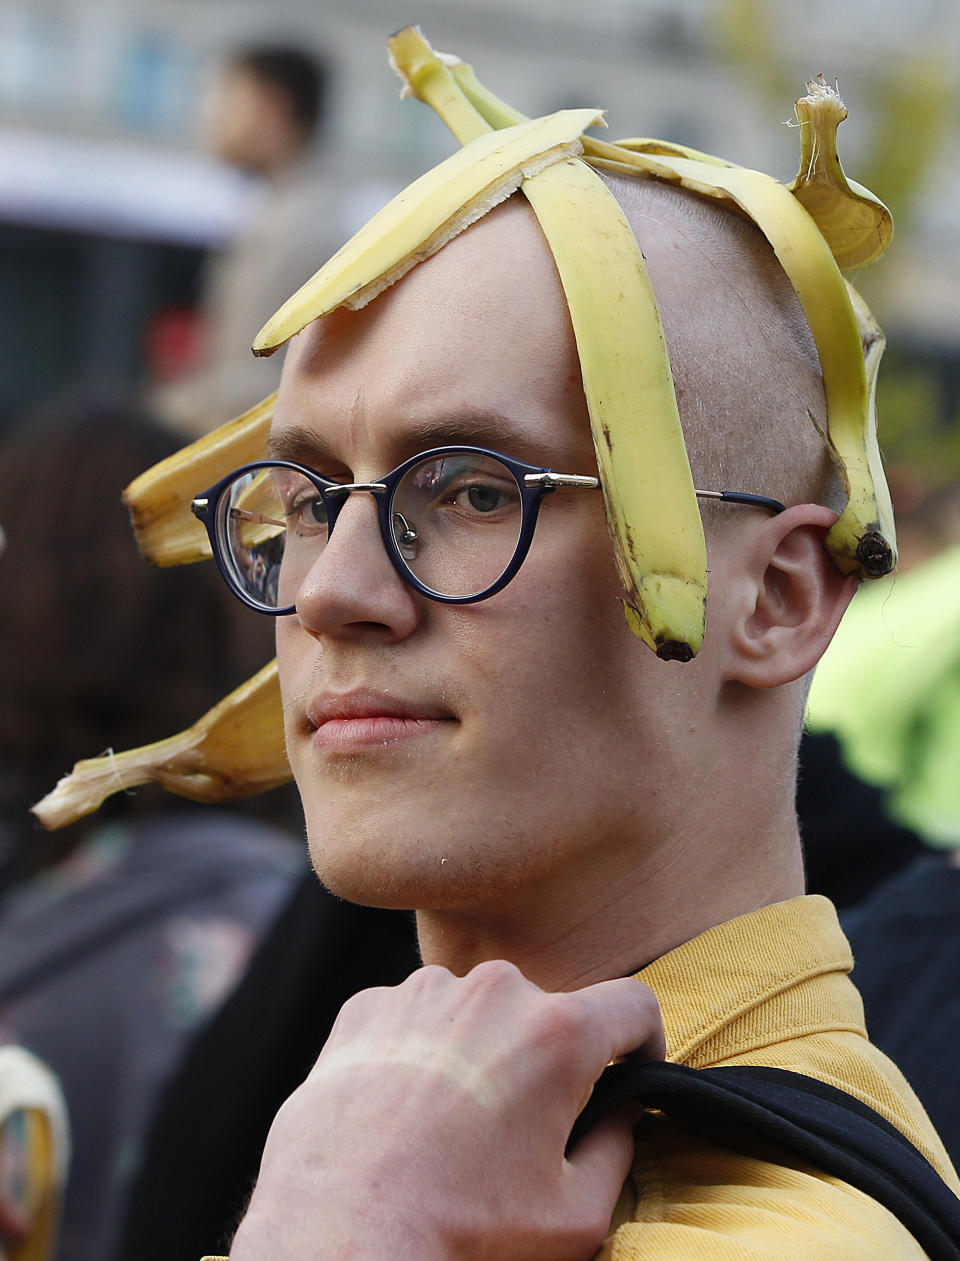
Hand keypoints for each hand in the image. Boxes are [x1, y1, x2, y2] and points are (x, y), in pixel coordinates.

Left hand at [230, 960, 663, 1260]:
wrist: (338, 1231)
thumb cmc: (459, 1230)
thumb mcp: (574, 1216)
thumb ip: (618, 1150)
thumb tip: (622, 1115)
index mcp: (557, 1032)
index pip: (633, 1005)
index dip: (643, 1043)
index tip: (628, 1074)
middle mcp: (493, 991)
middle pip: (546, 1011)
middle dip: (545, 1060)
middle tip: (518, 1129)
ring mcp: (423, 991)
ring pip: (476, 1011)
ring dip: (478, 1051)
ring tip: (450, 1126)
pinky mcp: (367, 1007)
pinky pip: (414, 1018)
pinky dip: (418, 1053)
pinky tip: (403, 1113)